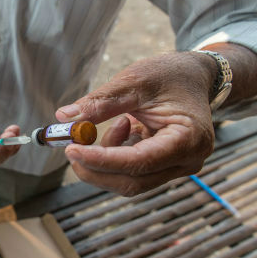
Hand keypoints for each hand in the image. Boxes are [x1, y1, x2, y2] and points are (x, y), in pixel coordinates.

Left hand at [56, 52, 214, 195]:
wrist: (192, 76)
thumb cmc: (169, 75)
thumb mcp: (134, 81)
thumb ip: (100, 103)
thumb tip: (64, 118)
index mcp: (189, 139)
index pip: (139, 162)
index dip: (102, 160)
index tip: (71, 149)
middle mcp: (186, 162)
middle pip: (131, 182)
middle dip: (95, 168)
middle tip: (71, 146)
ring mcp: (175, 168)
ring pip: (128, 181)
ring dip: (104, 159)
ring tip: (117, 122)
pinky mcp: (162, 168)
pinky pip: (129, 172)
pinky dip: (113, 155)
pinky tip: (123, 127)